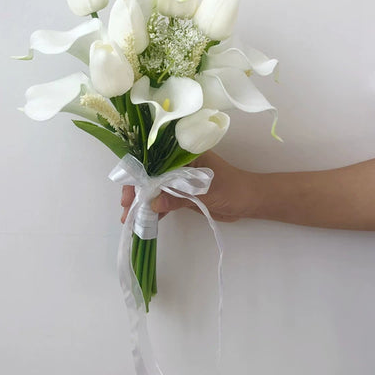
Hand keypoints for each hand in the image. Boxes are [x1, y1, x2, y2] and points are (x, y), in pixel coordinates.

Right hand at [120, 151, 259, 222]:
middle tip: (126, 209)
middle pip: (150, 174)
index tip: (128, 192)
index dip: (138, 174)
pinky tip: (146, 221)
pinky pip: (164, 199)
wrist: (248, 201)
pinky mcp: (183, 192)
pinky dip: (155, 209)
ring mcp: (180, 178)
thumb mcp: (204, 192)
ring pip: (155, 188)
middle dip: (136, 190)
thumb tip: (152, 204)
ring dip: (143, 202)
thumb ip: (178, 197)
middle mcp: (178, 163)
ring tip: (130, 219)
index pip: (153, 160)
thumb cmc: (231, 188)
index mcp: (183, 153)